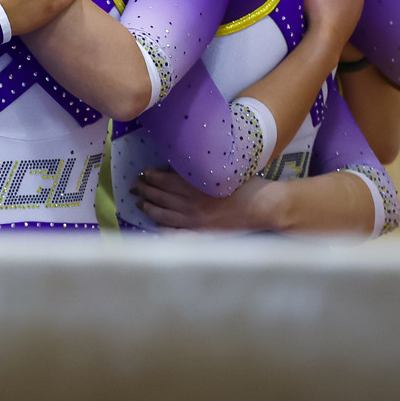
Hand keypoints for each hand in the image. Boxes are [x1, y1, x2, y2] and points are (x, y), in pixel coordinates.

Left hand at [134, 169, 280, 230]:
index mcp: (195, 186)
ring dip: (149, 208)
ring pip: (164, 215)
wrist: (265, 207)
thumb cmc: (249, 184)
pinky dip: (164, 229)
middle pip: (160, 197)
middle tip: (134, 186)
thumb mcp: (223, 169)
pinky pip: (177, 233)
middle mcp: (191, 205)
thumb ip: (201, 170)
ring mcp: (195, 222)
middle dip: (144, 190)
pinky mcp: (203, 234)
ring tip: (140, 203)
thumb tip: (182, 166)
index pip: (164, 180)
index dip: (151, 176)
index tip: (143, 173)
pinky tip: (156, 227)